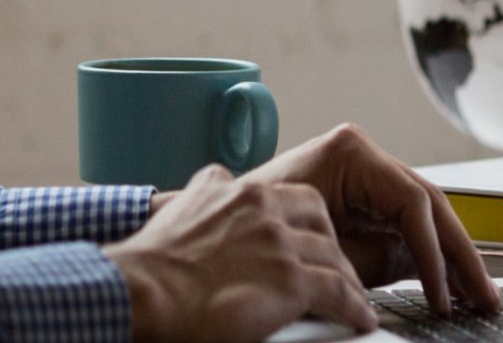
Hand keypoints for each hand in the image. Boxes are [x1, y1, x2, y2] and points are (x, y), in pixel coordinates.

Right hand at [102, 164, 377, 341]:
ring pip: (334, 257)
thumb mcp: (182, 206)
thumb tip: (214, 184)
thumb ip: (207, 192)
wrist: (142, 291)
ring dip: (348, 280)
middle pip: (322, 220)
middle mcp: (266, 210)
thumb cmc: (153, 262)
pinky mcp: (289, 281)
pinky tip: (360, 318)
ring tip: (354, 297)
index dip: (309, 222)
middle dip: (332, 244)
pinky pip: (338, 293)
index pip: (296, 197)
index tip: (314, 238)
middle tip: (337, 266)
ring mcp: (279, 244)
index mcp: (242, 192)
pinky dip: (354, 306)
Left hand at [241, 124, 500, 316]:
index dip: (436, 254)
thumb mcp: (328, 255)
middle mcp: (360, 154)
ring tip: (476, 294)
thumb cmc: (258, 238)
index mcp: (350, 153)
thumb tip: (428, 273)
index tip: (444, 294)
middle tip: (485, 294)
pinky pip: (401, 222)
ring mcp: (362, 172)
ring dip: (450, 256)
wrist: (210, 239)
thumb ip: (381, 262)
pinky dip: (423, 253)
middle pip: (427, 205)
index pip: (412, 204)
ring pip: (422, 214)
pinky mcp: (359, 194)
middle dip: (459, 254)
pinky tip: (446, 284)